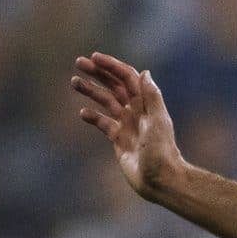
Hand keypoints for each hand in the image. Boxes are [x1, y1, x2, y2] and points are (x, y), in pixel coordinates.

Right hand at [72, 52, 182, 199]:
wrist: (160, 179)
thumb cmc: (162, 151)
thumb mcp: (158, 121)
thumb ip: (151, 97)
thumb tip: (144, 72)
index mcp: (145, 103)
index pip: (127, 78)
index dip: (112, 66)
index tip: (94, 58)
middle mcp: (136, 111)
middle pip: (114, 86)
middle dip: (98, 73)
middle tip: (78, 63)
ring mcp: (127, 125)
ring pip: (106, 102)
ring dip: (91, 91)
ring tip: (74, 82)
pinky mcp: (119, 140)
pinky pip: (103, 124)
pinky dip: (93, 117)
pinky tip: (83, 113)